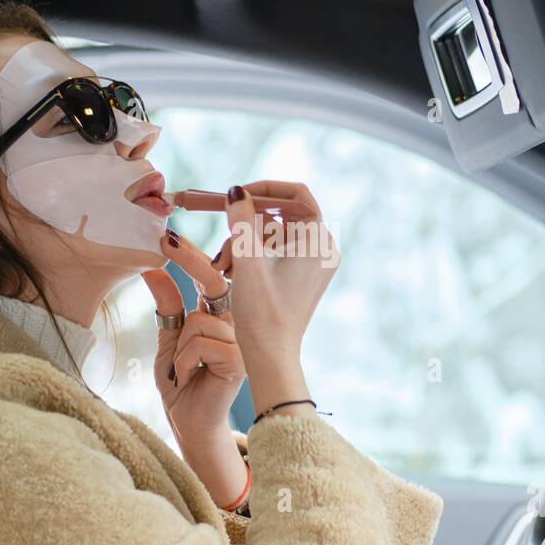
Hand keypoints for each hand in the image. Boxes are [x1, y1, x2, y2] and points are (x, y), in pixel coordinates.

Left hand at [141, 230, 247, 507]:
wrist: (189, 424)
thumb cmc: (181, 383)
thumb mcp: (168, 339)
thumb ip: (167, 306)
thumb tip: (154, 268)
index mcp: (220, 315)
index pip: (210, 276)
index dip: (192, 256)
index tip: (167, 235)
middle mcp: (236, 324)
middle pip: (214, 282)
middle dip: (191, 259)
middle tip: (165, 240)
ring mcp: (240, 342)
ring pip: (200, 320)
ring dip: (180, 346)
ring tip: (183, 369)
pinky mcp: (239, 361)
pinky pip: (203, 343)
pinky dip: (186, 360)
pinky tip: (190, 377)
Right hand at [211, 181, 339, 416]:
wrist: (270, 355)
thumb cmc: (262, 310)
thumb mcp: (247, 258)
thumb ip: (241, 218)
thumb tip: (236, 191)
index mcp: (318, 240)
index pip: (297, 194)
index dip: (265, 189)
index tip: (238, 195)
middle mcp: (322, 249)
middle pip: (280, 215)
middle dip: (247, 225)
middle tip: (224, 236)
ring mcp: (313, 264)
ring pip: (273, 234)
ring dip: (244, 243)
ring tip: (223, 265)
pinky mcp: (301, 277)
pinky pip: (275, 252)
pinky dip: (253, 256)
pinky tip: (231, 272)